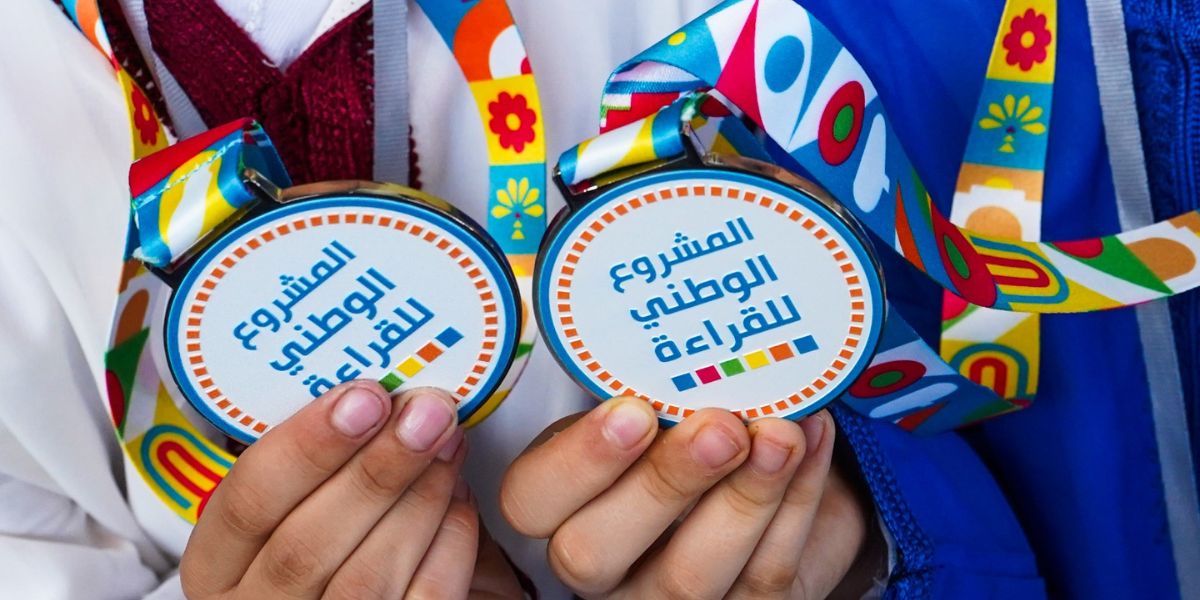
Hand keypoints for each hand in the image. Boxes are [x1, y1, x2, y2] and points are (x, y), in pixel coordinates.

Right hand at [180, 382, 479, 598]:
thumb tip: (378, 390)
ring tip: (449, 443)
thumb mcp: (292, 502)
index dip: (306, 445)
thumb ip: (317, 460)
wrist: (362, 590)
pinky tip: (459, 499)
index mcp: (216, 564)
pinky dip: (448, 545)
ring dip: (418, 498)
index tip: (364, 395)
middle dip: (376, 468)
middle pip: (306, 544)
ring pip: (365, 577)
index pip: (244, 503)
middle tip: (426, 413)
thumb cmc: (328, 540)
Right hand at [500, 397, 879, 598]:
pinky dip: (798, 504)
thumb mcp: (657, 402)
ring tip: (782, 435)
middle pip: (595, 552)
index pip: (531, 499)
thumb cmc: (689, 428)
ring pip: (690, 578)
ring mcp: (663, 599)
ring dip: (745, 499)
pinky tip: (813, 445)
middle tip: (720, 427)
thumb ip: (659, 387)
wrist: (763, 474)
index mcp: (561, 503)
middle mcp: (601, 566)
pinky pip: (766, 576)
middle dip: (663, 484)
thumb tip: (698, 344)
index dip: (576, 461)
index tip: (632, 410)